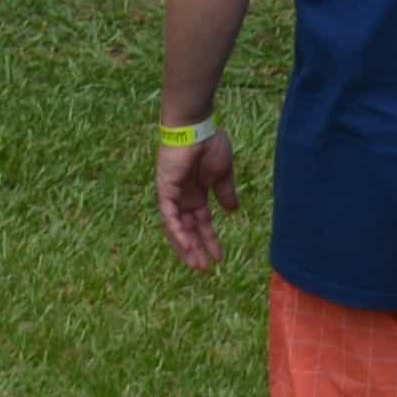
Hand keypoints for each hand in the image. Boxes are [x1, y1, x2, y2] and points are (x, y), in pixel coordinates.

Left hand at [155, 122, 239, 273]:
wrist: (197, 127)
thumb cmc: (210, 144)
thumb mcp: (222, 174)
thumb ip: (225, 193)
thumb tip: (232, 210)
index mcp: (196, 194)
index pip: (201, 223)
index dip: (209, 240)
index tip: (219, 257)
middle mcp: (181, 198)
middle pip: (188, 230)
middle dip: (196, 249)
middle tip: (205, 269)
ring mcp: (171, 195)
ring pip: (176, 228)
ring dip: (186, 246)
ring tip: (196, 263)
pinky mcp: (165, 190)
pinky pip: (169, 216)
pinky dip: (177, 230)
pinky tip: (187, 244)